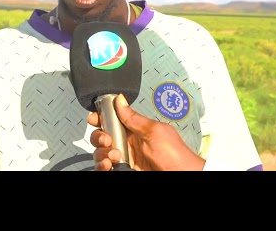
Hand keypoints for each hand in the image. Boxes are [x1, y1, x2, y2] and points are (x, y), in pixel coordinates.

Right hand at [88, 94, 205, 170]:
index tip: (94, 118)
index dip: (100, 117)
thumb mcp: (155, 131)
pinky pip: (105, 167)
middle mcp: (128, 143)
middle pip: (102, 136)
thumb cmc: (175, 155)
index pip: (112, 120)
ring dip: (101, 153)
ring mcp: (125, 158)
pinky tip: (109, 165)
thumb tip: (119, 100)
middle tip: (107, 140)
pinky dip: (102, 166)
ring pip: (101, 153)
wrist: (181, 175)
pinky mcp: (123, 170)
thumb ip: (134, 118)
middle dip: (99, 137)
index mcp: (135, 129)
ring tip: (114, 156)